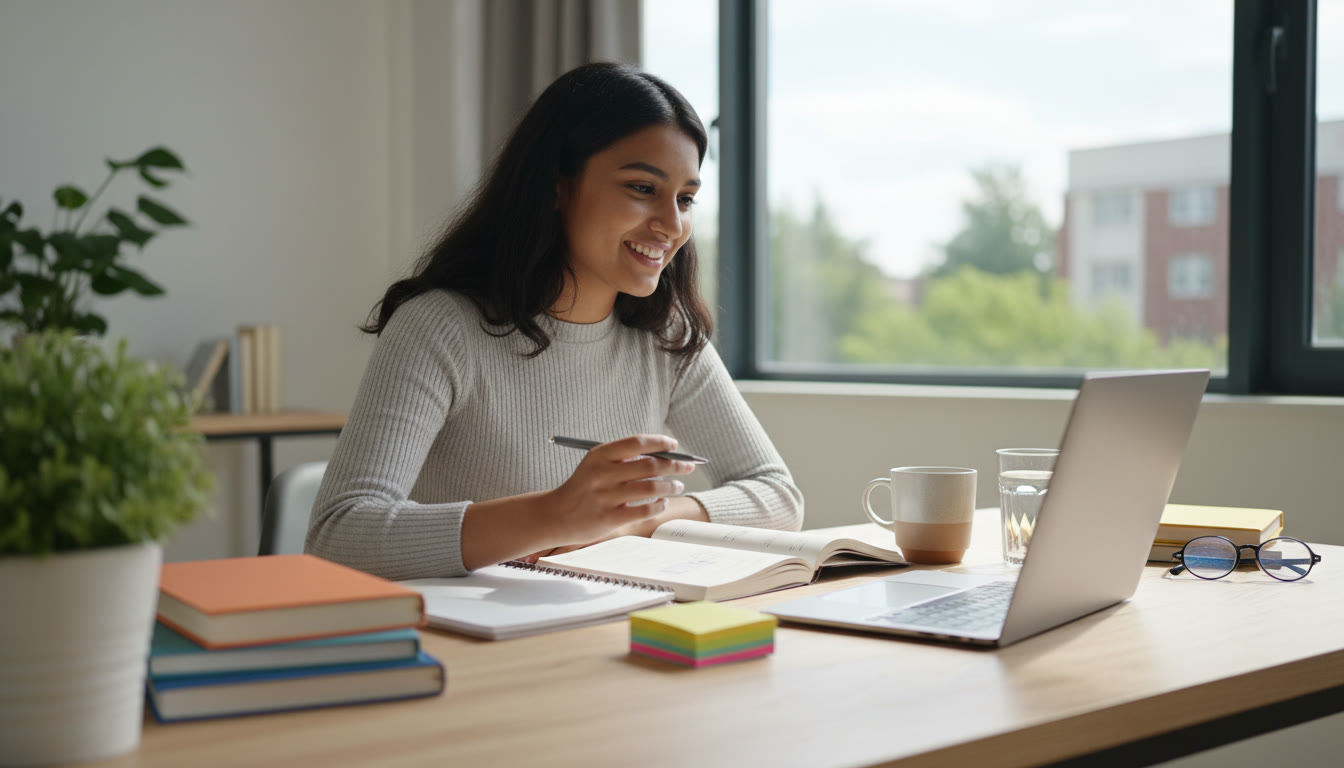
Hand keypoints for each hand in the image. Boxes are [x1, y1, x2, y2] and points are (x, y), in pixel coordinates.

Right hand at [540, 433, 696, 548]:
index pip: (637, 442)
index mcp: (599, 455)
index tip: (675, 445)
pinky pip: (644, 510)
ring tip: (678, 485)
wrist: (556, 515)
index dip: (660, 442)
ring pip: (651, 487)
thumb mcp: (595, 465)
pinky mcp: (609, 519)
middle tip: (688, 466)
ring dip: (671, 485)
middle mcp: (602, 474)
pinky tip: (663, 502)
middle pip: (649, 465)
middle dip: (675, 465)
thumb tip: (664, 456)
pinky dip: (659, 505)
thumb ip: (623, 459)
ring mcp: (606, 497)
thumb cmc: (583, 487)